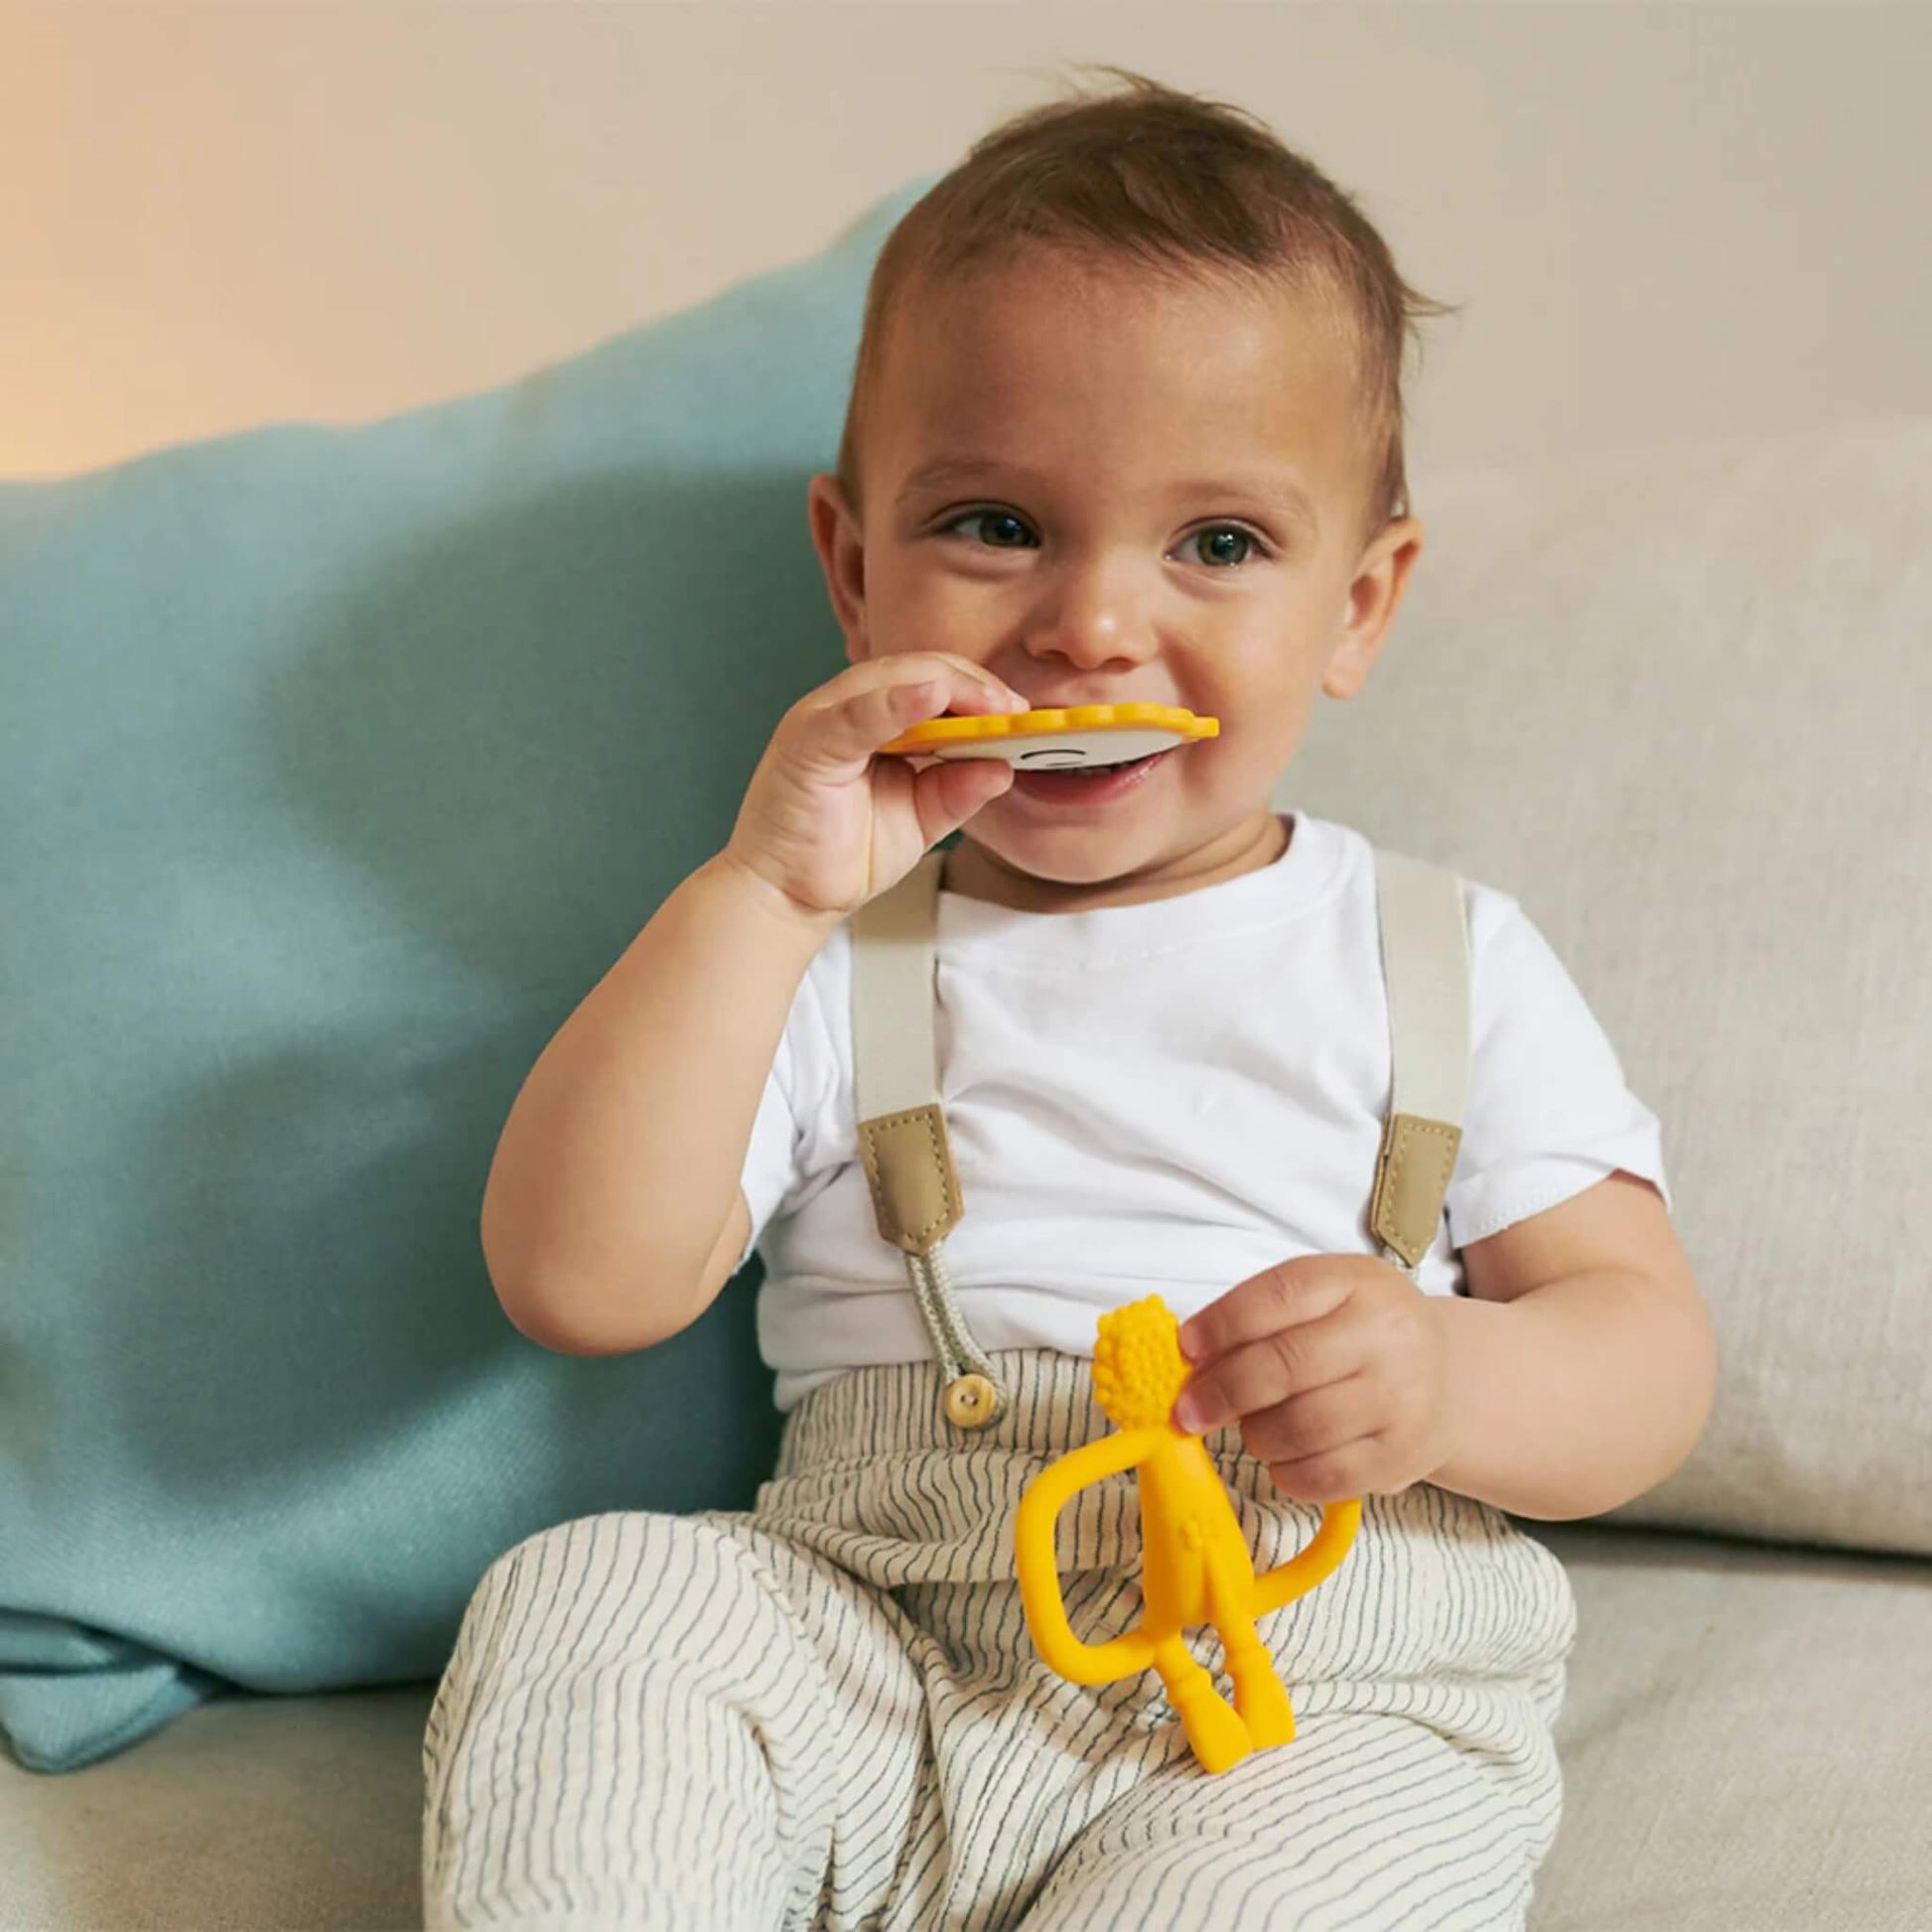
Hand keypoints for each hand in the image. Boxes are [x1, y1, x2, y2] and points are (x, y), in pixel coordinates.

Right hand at [722, 653, 1028, 926]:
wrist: (787, 897)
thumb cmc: (841, 855)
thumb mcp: (919, 820)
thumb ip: (957, 791)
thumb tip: (1004, 767)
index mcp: (873, 720)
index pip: (932, 683)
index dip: (979, 691)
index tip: (1021, 713)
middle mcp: (845, 709)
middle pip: (917, 669)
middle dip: (973, 685)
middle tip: (1015, 708)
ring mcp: (822, 720)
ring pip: (890, 678)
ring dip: (948, 686)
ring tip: (991, 705)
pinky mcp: (807, 742)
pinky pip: (856, 713)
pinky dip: (896, 701)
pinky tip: (934, 697)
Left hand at [1171, 1256, 1457, 1504]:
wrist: (1448, 1376)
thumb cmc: (1362, 1331)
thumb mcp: (1323, 1298)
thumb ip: (1260, 1316)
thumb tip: (1192, 1358)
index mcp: (1357, 1282)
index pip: (1277, 1297)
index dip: (1220, 1325)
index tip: (1186, 1350)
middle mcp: (1387, 1335)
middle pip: (1283, 1366)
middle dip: (1221, 1392)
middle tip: (1189, 1411)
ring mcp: (1401, 1398)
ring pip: (1300, 1427)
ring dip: (1256, 1436)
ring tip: (1254, 1430)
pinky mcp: (1404, 1456)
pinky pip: (1325, 1476)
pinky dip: (1287, 1474)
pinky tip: (1283, 1460)